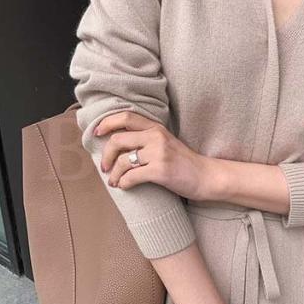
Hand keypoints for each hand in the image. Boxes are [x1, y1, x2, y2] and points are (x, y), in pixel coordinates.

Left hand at [94, 110, 214, 198]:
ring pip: (123, 161)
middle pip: (118, 140)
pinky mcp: (160, 171)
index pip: (125, 117)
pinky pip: (131, 177)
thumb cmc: (184, 163)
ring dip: (113, 174)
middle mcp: (156, 137)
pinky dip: (123, 183)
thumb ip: (147, 139)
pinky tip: (124, 186)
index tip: (97, 133)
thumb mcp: (166, 142)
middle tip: (104, 167)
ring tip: (113, 181)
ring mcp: (159, 153)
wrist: (206, 176)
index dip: (106, 123)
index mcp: (156, 128)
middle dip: (105, 155)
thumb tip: (118, 144)